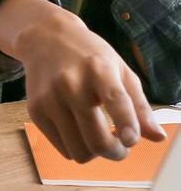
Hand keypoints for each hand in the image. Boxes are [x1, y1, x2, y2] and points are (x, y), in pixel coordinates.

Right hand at [19, 12, 165, 162]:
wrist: (44, 38)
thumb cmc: (88, 55)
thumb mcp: (119, 69)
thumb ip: (139, 104)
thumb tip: (156, 136)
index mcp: (98, 69)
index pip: (114, 98)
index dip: (125, 123)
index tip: (130, 140)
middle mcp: (70, 83)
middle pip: (97, 140)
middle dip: (115, 151)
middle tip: (119, 144)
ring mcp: (49, 97)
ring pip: (79, 152)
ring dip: (94, 152)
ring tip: (97, 135)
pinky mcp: (35, 109)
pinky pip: (62, 148)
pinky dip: (74, 145)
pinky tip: (77, 127)